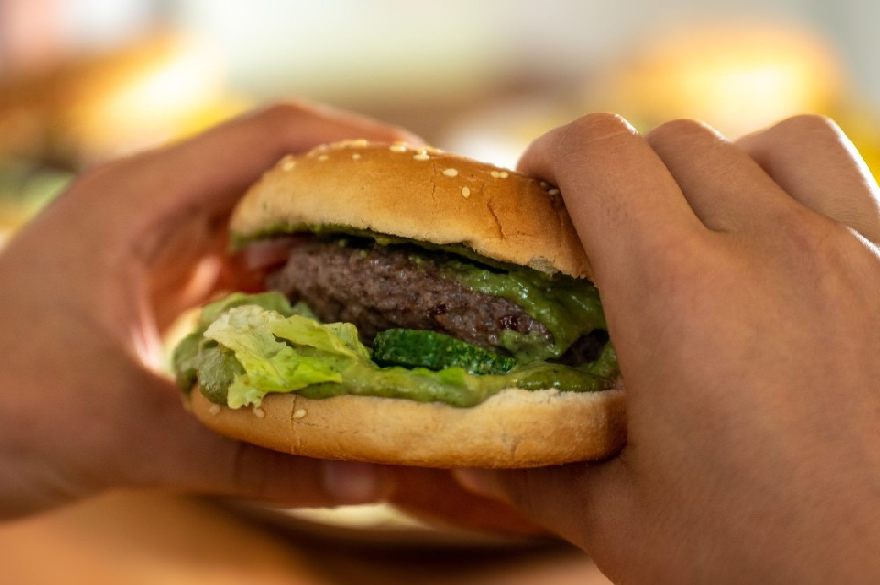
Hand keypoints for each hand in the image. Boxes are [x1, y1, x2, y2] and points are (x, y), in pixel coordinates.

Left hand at [0, 102, 535, 534]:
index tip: (423, 176)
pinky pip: (235, 266)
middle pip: (274, 169)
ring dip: (322, 241)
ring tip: (395, 271)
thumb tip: (364, 480)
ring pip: (257, 219)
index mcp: (139, 199)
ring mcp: (146, 244)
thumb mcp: (129, 436)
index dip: (356, 143)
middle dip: (353, 194)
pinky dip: (286, 284)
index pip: (272, 135)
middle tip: (425, 230)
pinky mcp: (147, 284)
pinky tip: (326, 319)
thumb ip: (250, 459)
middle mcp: (147, 205)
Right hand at [456, 114, 879, 581]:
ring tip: (698, 221)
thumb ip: (539, 477)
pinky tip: (781, 244)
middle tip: (604, 230)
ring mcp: (858, 252)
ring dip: (717, 163)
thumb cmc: (768, 570)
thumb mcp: (628, 528)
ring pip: (770, 140)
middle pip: (673, 142)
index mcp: (679, 300)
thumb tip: (474, 464)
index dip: (552, 153)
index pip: (599, 155)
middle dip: (620, 172)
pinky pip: (846, 175)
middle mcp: (774, 251)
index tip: (538, 188)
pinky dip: (795, 183)